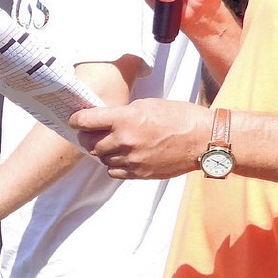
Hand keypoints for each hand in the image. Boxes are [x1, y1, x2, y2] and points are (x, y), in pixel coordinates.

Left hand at [69, 99, 209, 179]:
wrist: (203, 140)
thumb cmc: (179, 117)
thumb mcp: (148, 104)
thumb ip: (123, 113)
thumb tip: (106, 119)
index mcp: (125, 119)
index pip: (87, 121)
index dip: (77, 120)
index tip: (74, 120)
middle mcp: (125, 140)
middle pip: (91, 143)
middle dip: (88, 137)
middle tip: (91, 133)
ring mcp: (132, 159)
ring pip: (102, 158)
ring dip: (103, 151)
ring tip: (112, 144)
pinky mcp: (140, 173)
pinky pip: (114, 171)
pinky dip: (114, 164)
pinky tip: (122, 156)